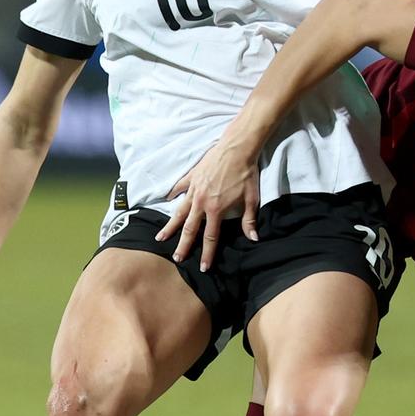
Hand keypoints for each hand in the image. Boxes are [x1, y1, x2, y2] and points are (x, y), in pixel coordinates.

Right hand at [157, 137, 261, 270]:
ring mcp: (194, 189)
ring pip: (179, 211)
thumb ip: (249, 220)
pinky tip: (167, 201)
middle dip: (183, 245)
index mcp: (216, 210)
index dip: (207, 253)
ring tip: (160, 237)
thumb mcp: (251, 199)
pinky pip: (179, 187)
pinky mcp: (191, 177)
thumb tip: (253, 238)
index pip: (210, 237)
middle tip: (176, 258)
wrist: (237, 149)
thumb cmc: (246, 174)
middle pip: (190, 228)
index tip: (203, 267)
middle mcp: (201, 202)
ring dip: (170, 226)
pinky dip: (173, 194)